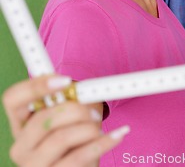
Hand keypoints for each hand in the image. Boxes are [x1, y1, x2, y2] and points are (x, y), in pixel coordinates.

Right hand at [2, 75, 129, 166]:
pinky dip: (103, 142)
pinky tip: (118, 134)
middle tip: (92, 108)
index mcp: (19, 123)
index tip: (65, 80)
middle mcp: (21, 147)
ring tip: (98, 125)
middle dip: (74, 109)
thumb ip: (67, 99)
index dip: (36, 86)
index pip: (13, 98)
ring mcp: (35, 166)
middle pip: (42, 119)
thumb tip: (82, 90)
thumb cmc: (72, 134)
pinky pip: (80, 157)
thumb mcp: (66, 115)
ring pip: (61, 138)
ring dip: (88, 127)